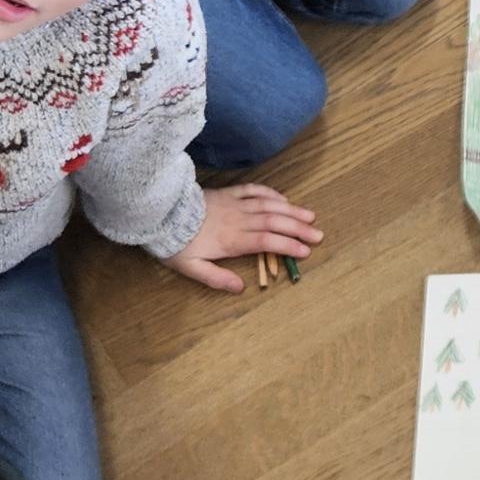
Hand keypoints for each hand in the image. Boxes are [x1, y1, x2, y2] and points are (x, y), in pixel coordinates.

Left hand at [167, 181, 322, 291]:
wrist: (160, 214)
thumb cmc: (175, 244)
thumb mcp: (191, 269)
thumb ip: (217, 279)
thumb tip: (241, 288)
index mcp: (232, 240)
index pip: (266, 241)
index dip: (287, 245)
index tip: (305, 251)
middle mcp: (238, 220)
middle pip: (274, 222)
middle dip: (298, 229)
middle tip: (318, 235)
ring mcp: (235, 204)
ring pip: (268, 205)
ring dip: (291, 210)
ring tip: (310, 216)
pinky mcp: (228, 192)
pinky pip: (254, 190)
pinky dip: (271, 193)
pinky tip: (283, 199)